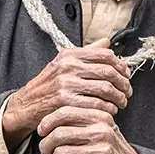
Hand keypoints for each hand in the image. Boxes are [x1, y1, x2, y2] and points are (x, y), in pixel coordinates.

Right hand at [2, 38, 131, 142]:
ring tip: (121, 103)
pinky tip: (110, 111)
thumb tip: (107, 42)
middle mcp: (68, 65)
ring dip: (118, 98)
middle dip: (123, 84)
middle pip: (108, 72)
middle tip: (128, 92)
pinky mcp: (65, 100)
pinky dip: (107, 108)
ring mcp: (66, 83)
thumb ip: (87, 52)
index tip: (126, 75)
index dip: (121, 66)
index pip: (105, 55)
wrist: (27, 104)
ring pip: (105, 89)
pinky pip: (95, 104)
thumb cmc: (50, 84)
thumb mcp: (64, 62)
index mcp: (70, 54)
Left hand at [37, 106, 143, 153]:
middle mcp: (101, 131)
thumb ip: (79, 119)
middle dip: (46, 145)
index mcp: (100, 116)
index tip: (42, 131)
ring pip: (60, 153)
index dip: (47, 122)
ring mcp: (101, 151)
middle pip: (58, 134)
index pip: (65, 112)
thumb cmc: (109, 147)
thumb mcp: (100, 126)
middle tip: (46, 151)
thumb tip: (46, 121)